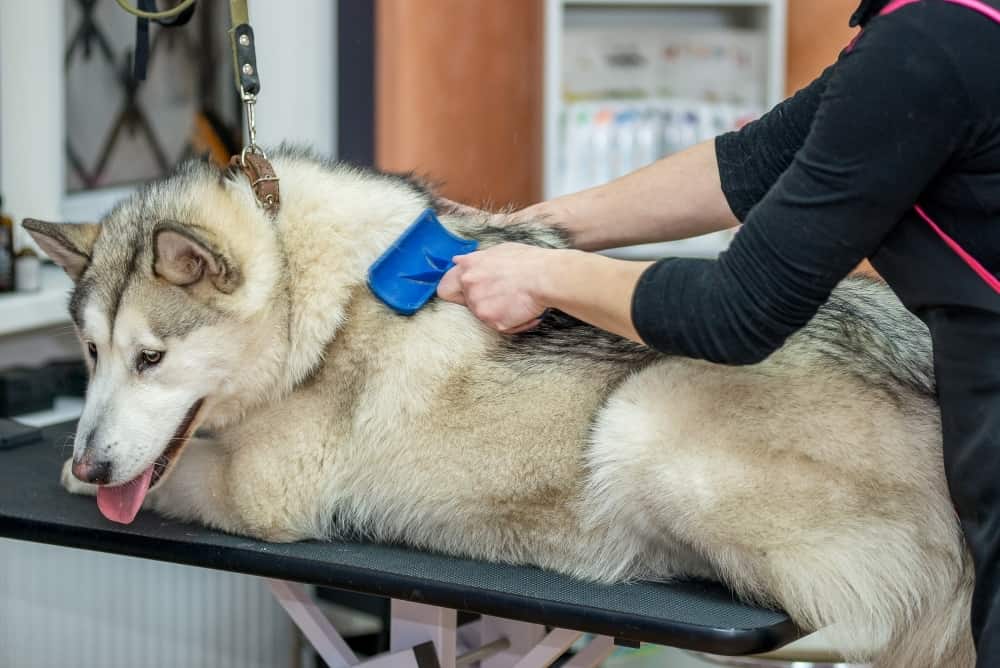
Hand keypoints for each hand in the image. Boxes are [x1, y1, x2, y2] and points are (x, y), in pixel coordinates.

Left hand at [437, 243, 555, 333]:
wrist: (544, 277)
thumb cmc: (526, 261)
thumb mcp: (497, 251)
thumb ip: (475, 260)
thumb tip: (457, 261)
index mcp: (468, 268)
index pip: (445, 288)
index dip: (454, 293)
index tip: (463, 295)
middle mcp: (469, 287)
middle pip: (468, 304)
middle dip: (483, 302)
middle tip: (503, 295)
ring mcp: (480, 307)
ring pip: (485, 315)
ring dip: (499, 311)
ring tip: (518, 300)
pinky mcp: (494, 323)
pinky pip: (501, 326)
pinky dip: (513, 322)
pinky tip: (525, 310)